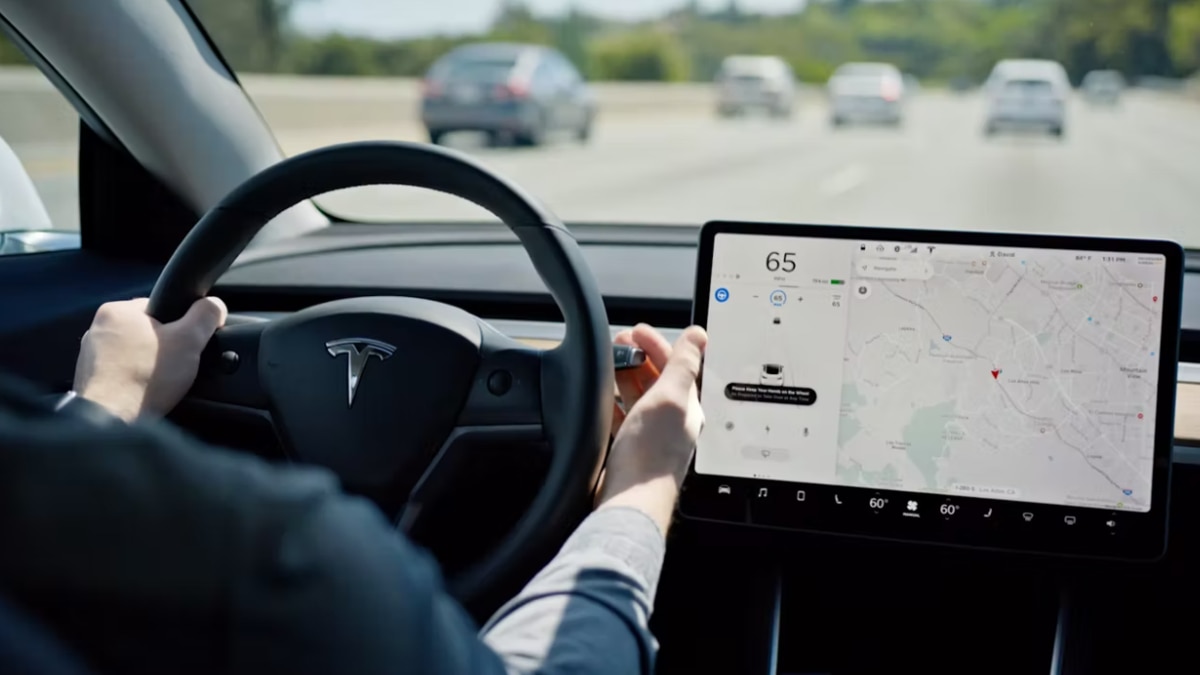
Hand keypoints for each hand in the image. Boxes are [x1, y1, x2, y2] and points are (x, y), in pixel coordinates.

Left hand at [73, 297, 227, 421]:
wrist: (110, 421)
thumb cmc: (145, 378)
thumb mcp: (189, 340)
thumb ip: (206, 315)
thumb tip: (215, 305)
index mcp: (117, 310)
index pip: (158, 308)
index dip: (180, 326)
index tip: (186, 346)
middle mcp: (97, 328)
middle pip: (145, 332)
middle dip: (163, 348)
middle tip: (176, 366)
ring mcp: (89, 355)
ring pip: (132, 353)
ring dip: (147, 365)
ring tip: (159, 383)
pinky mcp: (87, 379)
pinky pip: (120, 373)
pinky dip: (133, 381)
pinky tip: (143, 393)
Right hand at [596, 324, 706, 533]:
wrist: (631, 500)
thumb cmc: (651, 455)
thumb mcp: (670, 398)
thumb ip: (684, 365)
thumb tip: (699, 335)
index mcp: (688, 406)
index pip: (677, 365)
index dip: (657, 343)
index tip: (636, 331)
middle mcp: (673, 420)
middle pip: (657, 378)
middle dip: (638, 356)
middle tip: (619, 342)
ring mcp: (652, 436)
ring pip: (639, 396)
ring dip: (624, 375)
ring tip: (609, 362)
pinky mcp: (632, 450)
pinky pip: (624, 417)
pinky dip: (613, 401)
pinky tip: (603, 400)